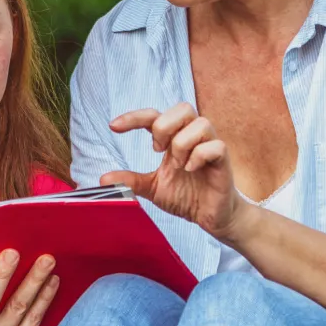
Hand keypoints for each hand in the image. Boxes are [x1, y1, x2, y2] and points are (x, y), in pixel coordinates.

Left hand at [99, 103, 247, 240]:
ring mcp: (209, 147)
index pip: (154, 116)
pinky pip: (216, 145)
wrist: (211, 217)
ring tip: (179, 165)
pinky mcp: (223, 161)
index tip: (113, 127)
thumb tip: (103, 179)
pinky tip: (191, 170)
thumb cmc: (186, 197)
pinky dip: (199, 155)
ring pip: (200, 123)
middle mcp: (192, 138)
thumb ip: (131, 181)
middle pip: (183, 108)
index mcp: (173, 140)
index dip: (134, 117)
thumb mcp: (153, 188)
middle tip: (157, 150)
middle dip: (164, 126)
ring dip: (183, 144)